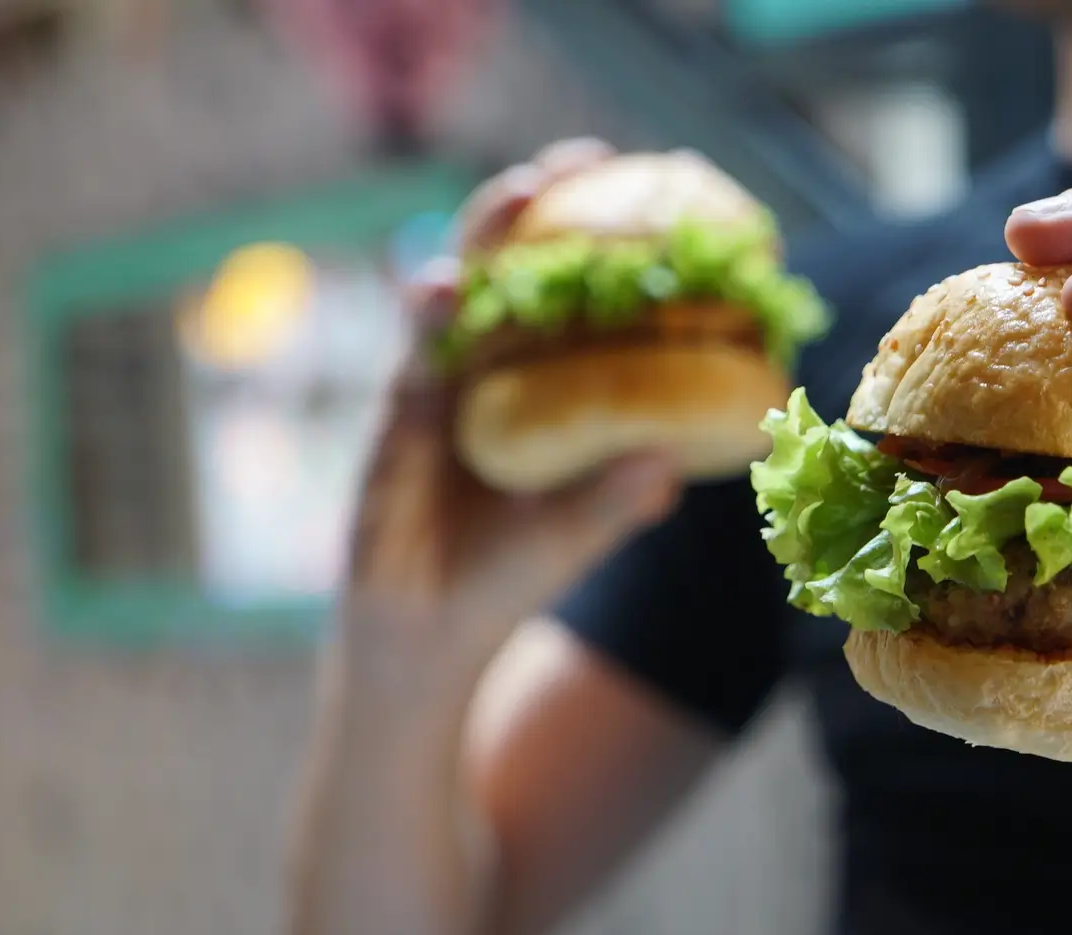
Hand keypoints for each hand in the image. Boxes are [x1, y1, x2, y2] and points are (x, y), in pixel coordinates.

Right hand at [346, 138, 679, 652]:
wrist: (429, 637)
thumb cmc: (509, 576)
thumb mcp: (576, 537)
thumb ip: (617, 500)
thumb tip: (675, 462)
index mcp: (538, 387)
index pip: (565, 295)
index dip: (594, 240)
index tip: (641, 186)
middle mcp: (488, 372)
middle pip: (507, 267)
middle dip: (534, 208)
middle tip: (577, 159)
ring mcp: (438, 388)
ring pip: (456, 293)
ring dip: (484, 240)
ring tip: (520, 196)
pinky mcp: (396, 421)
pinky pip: (411, 357)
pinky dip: (426, 322)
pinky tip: (438, 290)